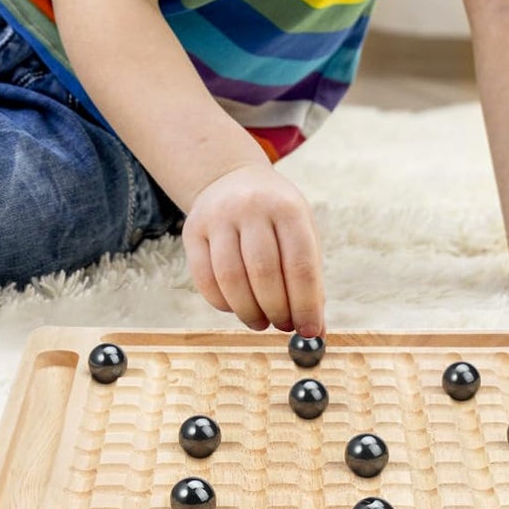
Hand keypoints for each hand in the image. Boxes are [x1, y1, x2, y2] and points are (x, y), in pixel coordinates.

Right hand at [181, 162, 324, 335]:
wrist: (231, 179)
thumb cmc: (275, 216)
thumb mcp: (301, 231)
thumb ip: (310, 278)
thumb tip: (315, 330)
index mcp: (287, 208)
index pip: (300, 264)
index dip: (306, 303)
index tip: (309, 330)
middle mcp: (252, 207)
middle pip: (264, 273)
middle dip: (277, 310)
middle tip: (284, 326)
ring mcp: (218, 217)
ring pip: (231, 278)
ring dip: (248, 311)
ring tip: (261, 322)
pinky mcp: (192, 230)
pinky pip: (204, 278)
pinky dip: (222, 303)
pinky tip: (236, 307)